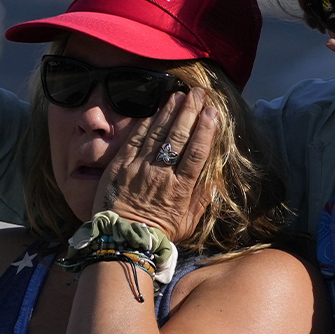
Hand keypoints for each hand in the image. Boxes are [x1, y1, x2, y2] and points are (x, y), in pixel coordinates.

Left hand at [93, 87, 217, 243]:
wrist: (123, 240)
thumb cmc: (159, 233)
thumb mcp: (189, 222)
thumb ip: (202, 199)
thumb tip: (215, 179)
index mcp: (180, 187)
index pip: (196, 152)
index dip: (206, 130)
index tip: (213, 112)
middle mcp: (160, 174)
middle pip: (178, 137)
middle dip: (189, 112)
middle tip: (198, 94)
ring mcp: (138, 168)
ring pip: (157, 134)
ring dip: (168, 112)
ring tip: (178, 95)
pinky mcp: (119, 166)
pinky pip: (134, 140)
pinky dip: (145, 124)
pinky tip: (154, 111)